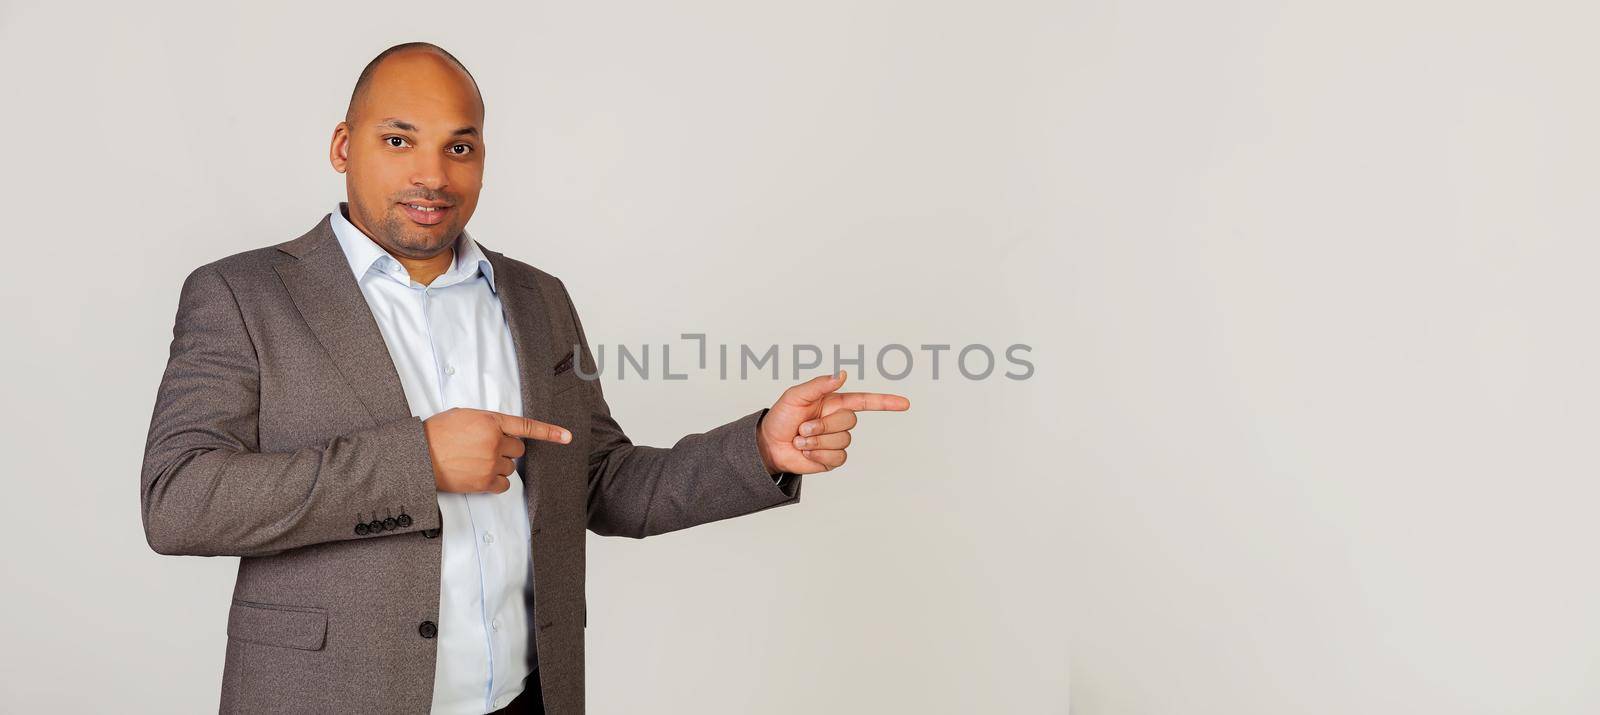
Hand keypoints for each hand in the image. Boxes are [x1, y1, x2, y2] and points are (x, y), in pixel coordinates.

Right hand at [423, 407, 570, 493]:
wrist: (418, 455)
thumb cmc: (436, 433)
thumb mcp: (463, 415)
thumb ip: (487, 421)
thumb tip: (499, 431)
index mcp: (490, 421)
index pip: (527, 426)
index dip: (550, 432)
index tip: (567, 437)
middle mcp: (494, 441)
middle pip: (518, 450)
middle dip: (506, 450)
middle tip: (484, 449)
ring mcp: (491, 463)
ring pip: (510, 468)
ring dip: (499, 466)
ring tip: (475, 461)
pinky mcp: (484, 482)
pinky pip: (504, 485)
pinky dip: (496, 483)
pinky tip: (479, 476)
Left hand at [757, 370, 909, 474]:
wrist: (769, 444)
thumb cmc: (782, 417)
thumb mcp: (796, 395)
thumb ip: (820, 384)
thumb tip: (842, 375)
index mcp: (834, 403)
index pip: (865, 401)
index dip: (886, 403)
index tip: (905, 404)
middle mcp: (838, 421)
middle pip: (849, 422)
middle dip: (823, 426)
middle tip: (802, 427)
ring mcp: (836, 441)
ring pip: (843, 441)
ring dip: (817, 441)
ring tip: (801, 439)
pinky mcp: (832, 459)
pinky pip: (837, 458)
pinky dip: (819, 455)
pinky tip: (807, 452)